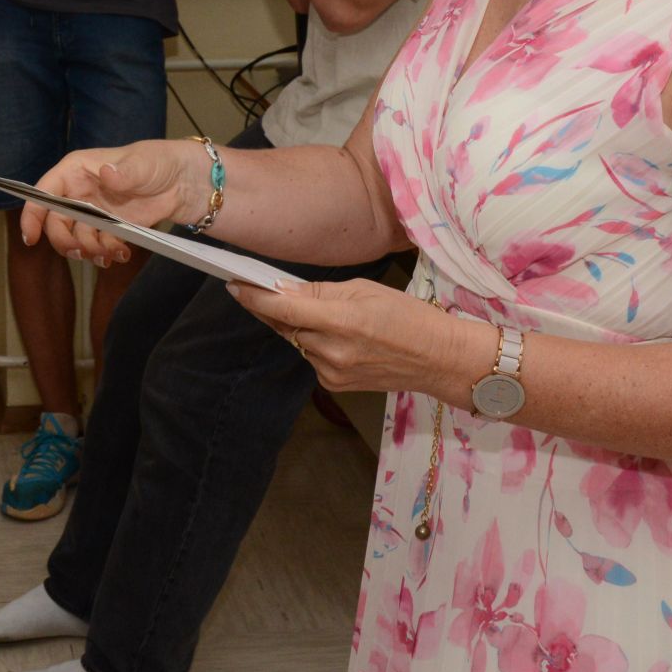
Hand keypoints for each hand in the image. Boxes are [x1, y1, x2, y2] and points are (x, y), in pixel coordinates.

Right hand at [19, 139, 205, 265]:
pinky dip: (106, 254)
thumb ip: (124, 171)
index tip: (31, 238)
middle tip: (81, 252)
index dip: (33, 214)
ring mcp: (94, 212)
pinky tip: (122, 255)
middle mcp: (79, 192)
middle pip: (56, 222)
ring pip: (76, 238)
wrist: (184, 182)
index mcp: (76, 170)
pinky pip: (98, 246)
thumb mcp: (142, 163)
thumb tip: (107, 173)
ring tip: (110, 254)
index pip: (45, 192)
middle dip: (64, 241)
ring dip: (88, 251)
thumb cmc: (159, 161)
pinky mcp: (109, 228)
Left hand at [229, 278, 491, 397]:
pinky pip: (312, 358)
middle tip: (264, 290)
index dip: (255, 298)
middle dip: (276, 309)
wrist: (438, 359)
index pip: (284, 308)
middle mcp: (332, 350)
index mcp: (342, 320)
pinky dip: (315, 344)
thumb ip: (321, 292)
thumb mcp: (366, 290)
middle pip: (286, 326)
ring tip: (327, 316)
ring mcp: (332, 372)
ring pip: (298, 342)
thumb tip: (284, 290)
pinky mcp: (335, 386)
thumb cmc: (408, 316)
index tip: (234, 285)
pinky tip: (339, 339)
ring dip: (300, 327)